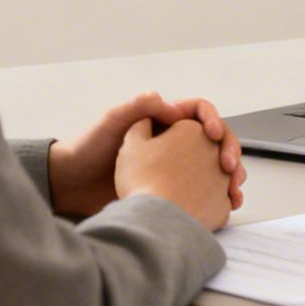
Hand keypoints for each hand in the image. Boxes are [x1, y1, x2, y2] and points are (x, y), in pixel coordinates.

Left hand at [49, 92, 245, 216]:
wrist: (71, 184)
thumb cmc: (86, 148)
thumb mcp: (111, 122)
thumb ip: (137, 107)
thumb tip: (167, 101)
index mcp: (162, 120)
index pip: (199, 112)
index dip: (213, 120)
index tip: (214, 135)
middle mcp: (172, 141)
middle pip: (214, 140)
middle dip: (229, 151)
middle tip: (229, 168)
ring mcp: (175, 165)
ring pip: (214, 165)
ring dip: (230, 176)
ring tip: (233, 190)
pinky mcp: (172, 187)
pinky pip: (204, 188)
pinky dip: (219, 195)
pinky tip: (225, 205)